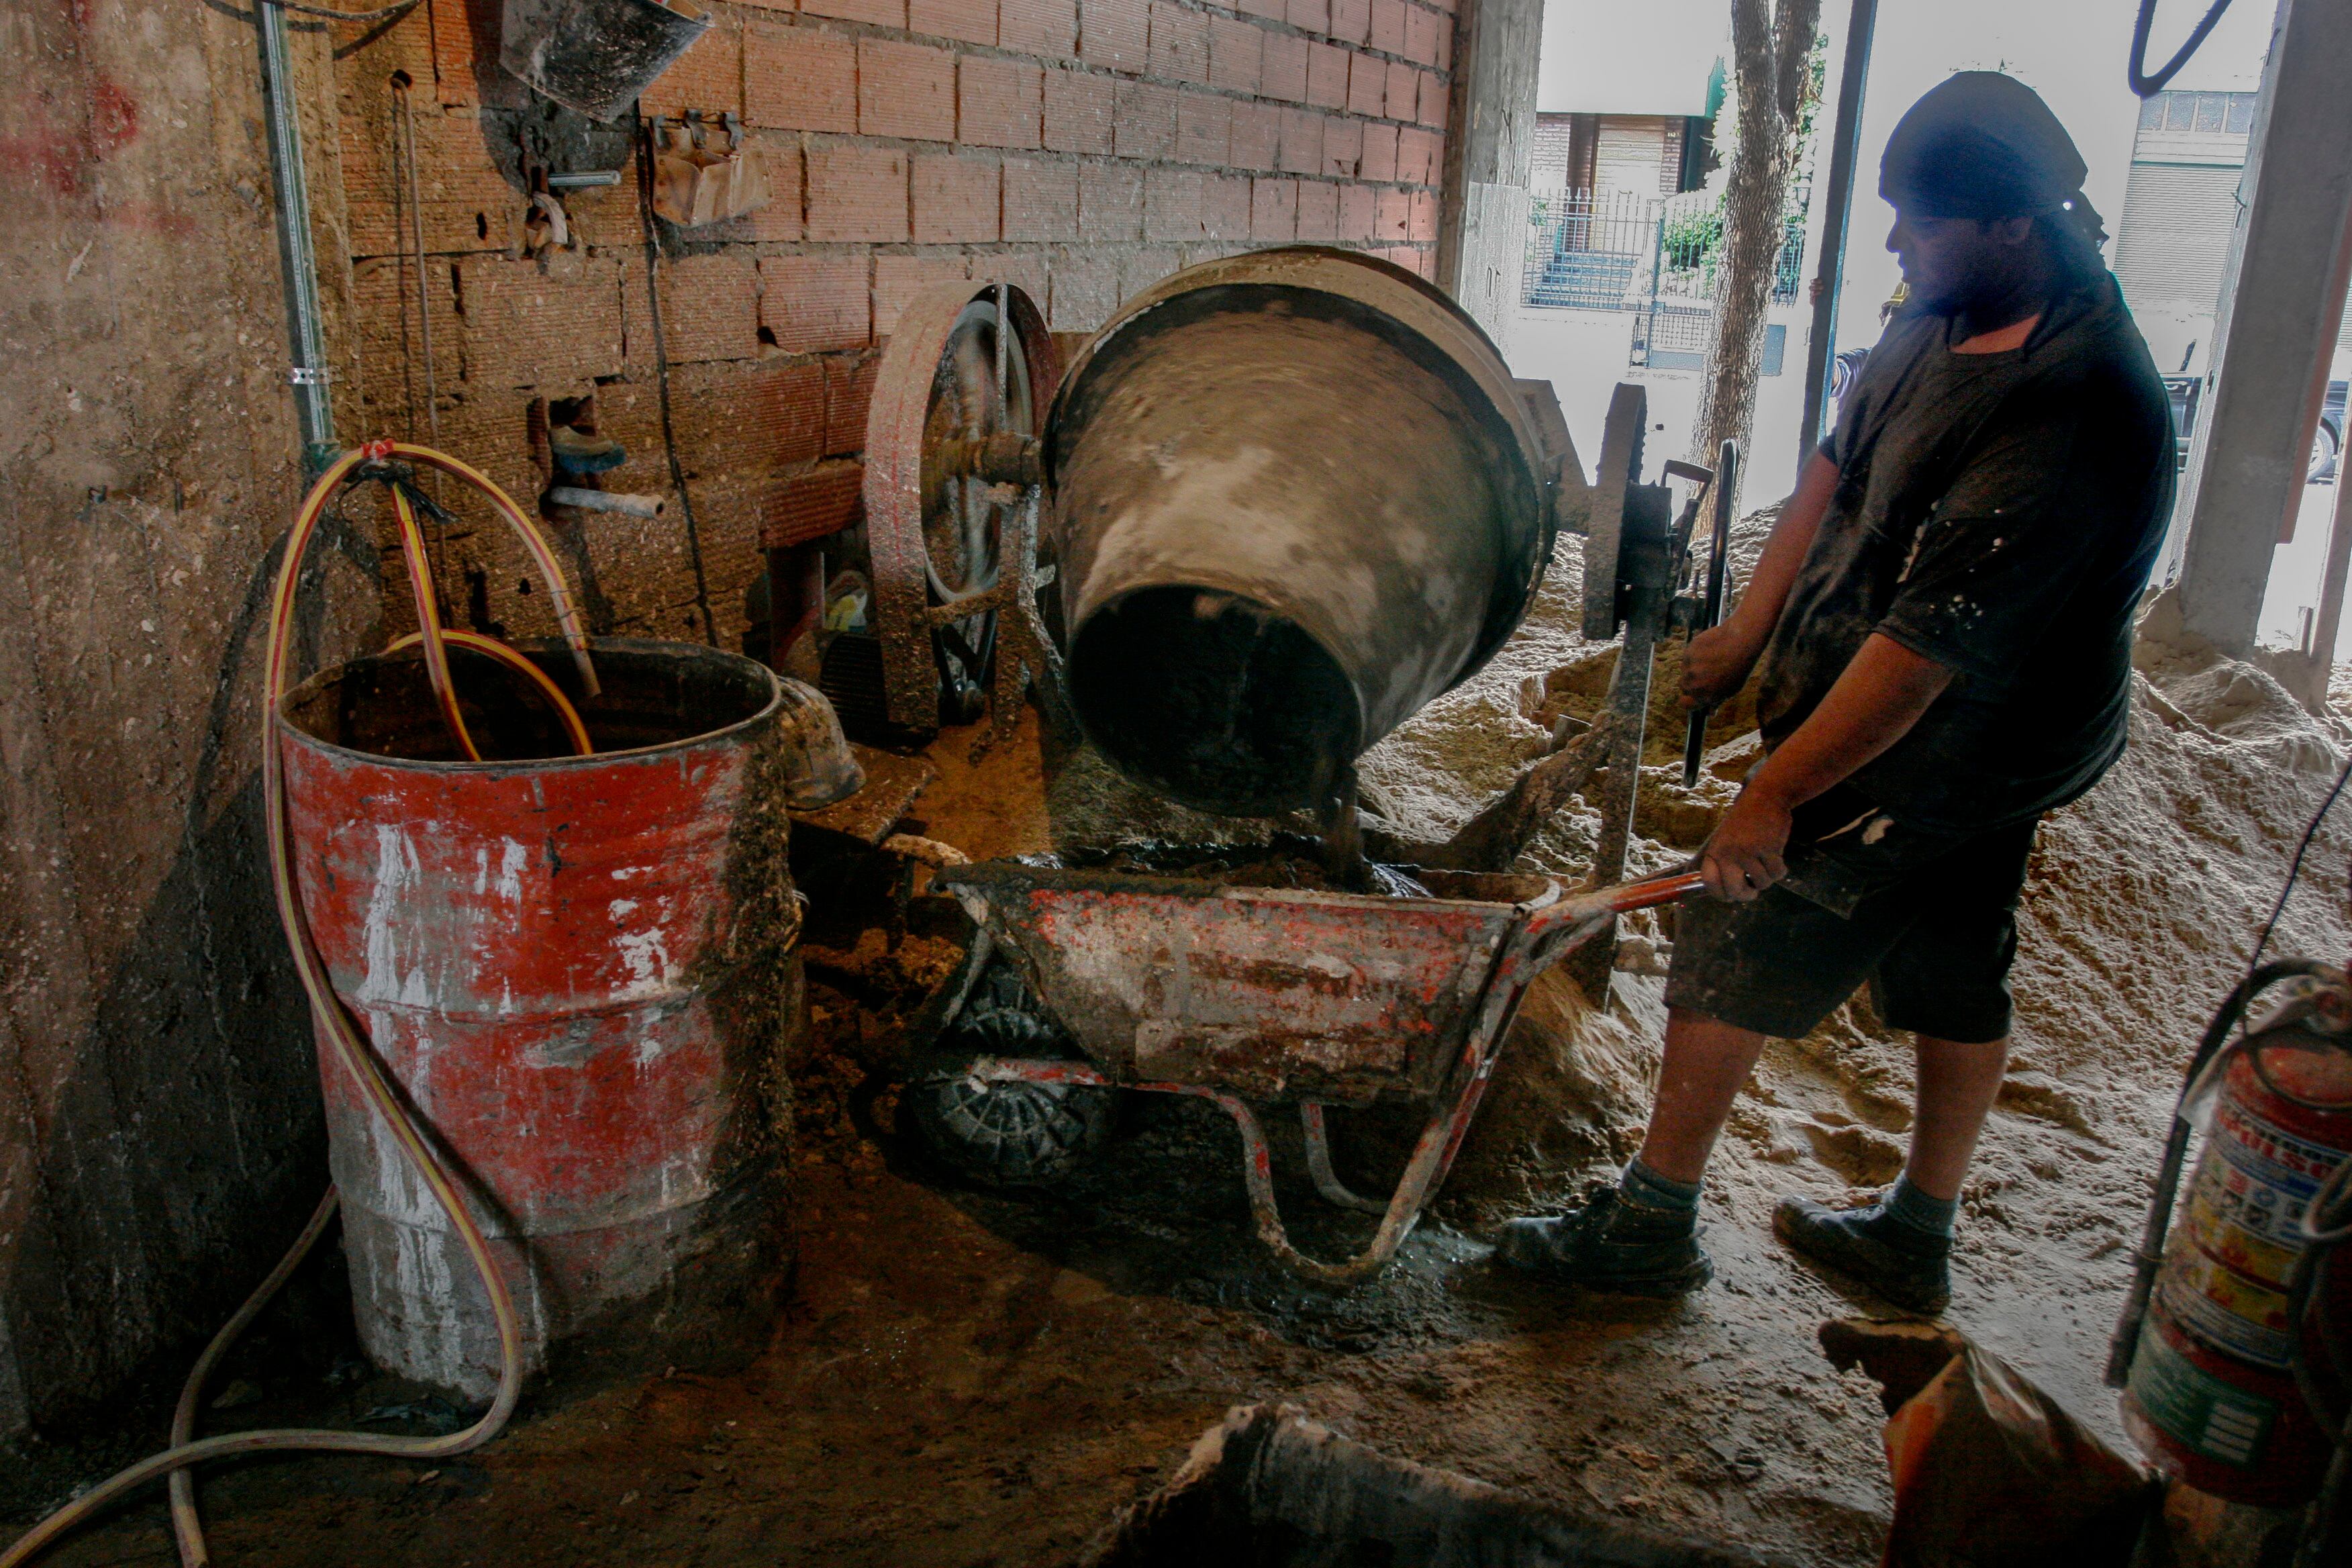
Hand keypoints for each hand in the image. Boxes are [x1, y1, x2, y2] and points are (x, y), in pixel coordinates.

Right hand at [1682, 622, 1763, 711]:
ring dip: (1692, 667)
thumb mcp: (1731, 689)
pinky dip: (1694, 655)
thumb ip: (1717, 701)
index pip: (1684, 704)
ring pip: (1684, 670)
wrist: (1739, 642)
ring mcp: (1689, 669)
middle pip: (1683, 686)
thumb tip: (1709, 714)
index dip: (1687, 699)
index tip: (1692, 694)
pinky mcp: (1687, 654)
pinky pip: (1686, 657)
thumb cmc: (1739, 667)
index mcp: (1705, 697)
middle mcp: (1694, 685)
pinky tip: (1707, 650)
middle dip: (1691, 681)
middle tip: (1705, 672)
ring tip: (1709, 659)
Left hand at [1700, 785, 1792, 901]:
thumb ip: (1725, 861)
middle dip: (1746, 896)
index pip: (1710, 882)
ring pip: (1761, 883)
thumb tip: (1729, 889)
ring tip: (1766, 865)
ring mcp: (1749, 851)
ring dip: (1767, 878)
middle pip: (1735, 890)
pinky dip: (1780, 871)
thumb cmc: (1745, 820)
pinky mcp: (1768, 849)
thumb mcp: (1725, 838)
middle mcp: (1729, 853)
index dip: (1721, 894)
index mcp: (1715, 851)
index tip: (1730, 896)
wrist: (1765, 797)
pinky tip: (1777, 860)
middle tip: (1752, 893)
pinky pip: (1776, 873)